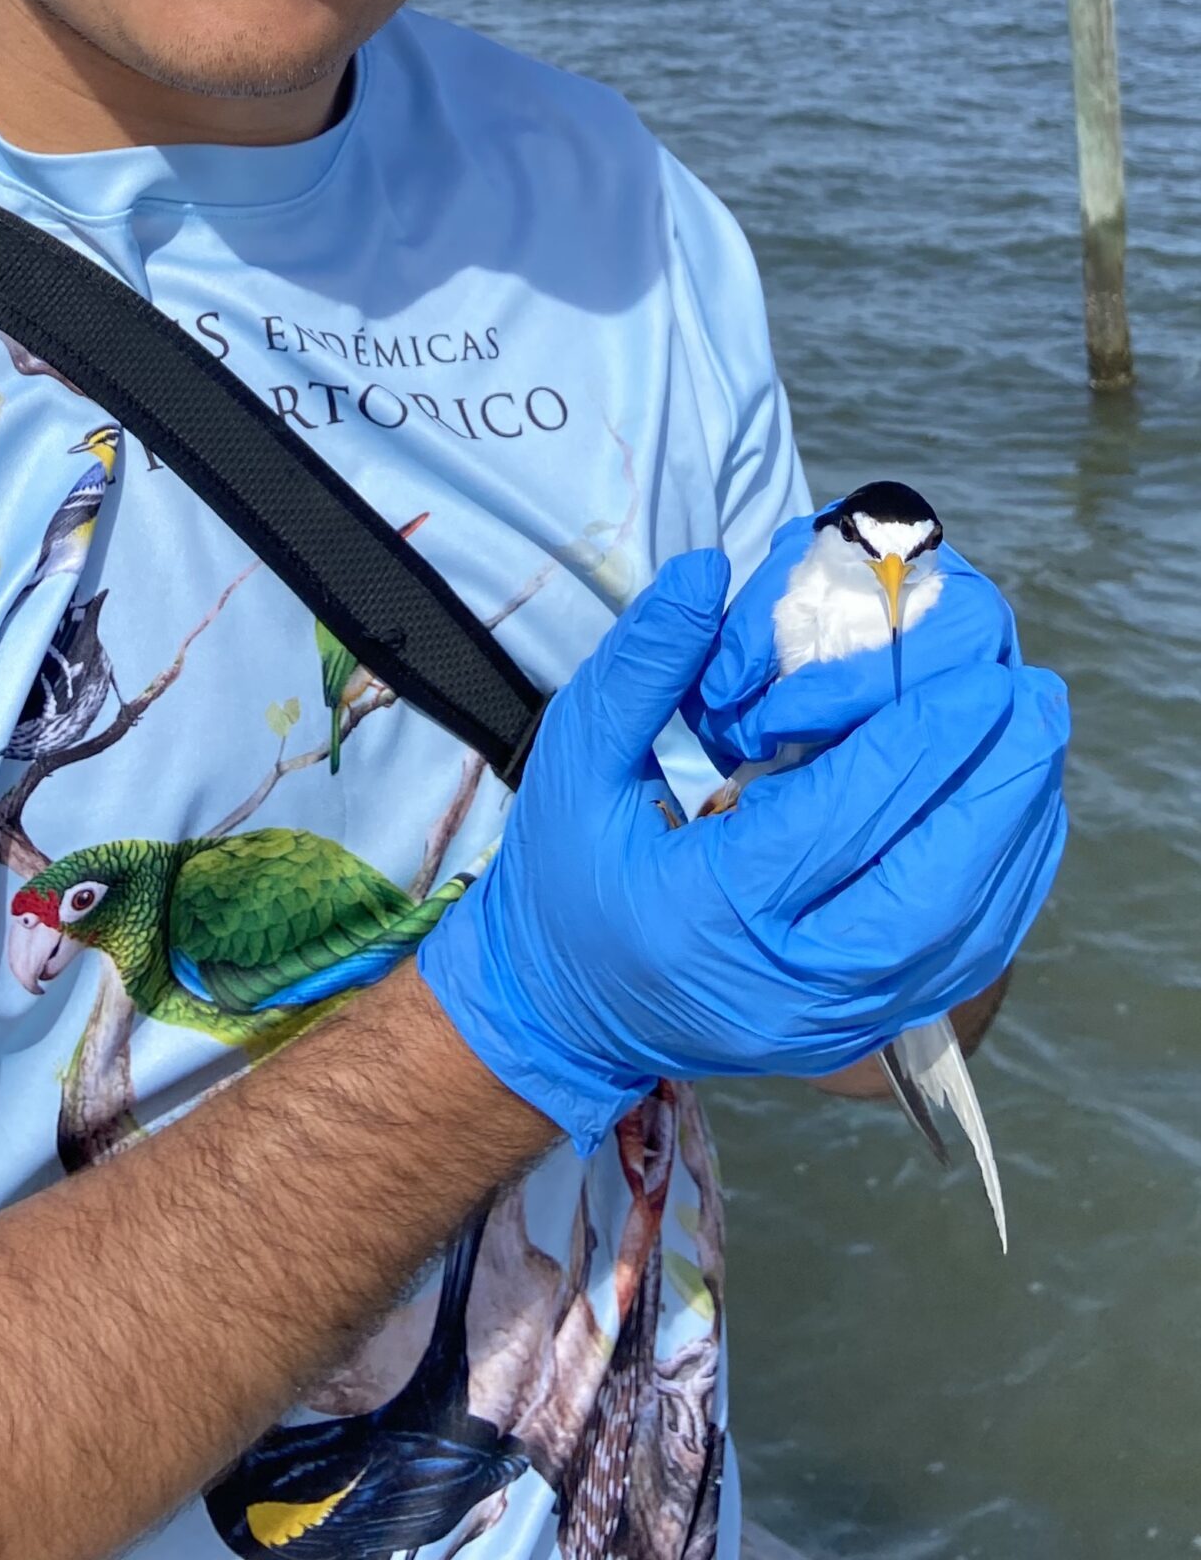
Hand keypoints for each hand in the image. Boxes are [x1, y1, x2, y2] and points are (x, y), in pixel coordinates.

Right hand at [416, 550, 1067, 1152]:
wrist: (561, 1008)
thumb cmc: (566, 873)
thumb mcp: (573, 760)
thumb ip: (639, 665)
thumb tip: (708, 572)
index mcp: (710, 910)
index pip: (842, 819)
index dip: (918, 741)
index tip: (974, 674)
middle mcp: (787, 981)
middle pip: (932, 892)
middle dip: (996, 788)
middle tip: (1033, 698)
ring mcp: (833, 1018)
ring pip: (965, 937)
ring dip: (1016, 834)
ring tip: (1039, 744)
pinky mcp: (861, 1029)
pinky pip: (961, 963)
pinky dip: (1005, 888)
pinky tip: (1020, 818)